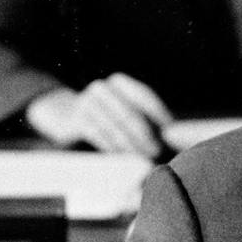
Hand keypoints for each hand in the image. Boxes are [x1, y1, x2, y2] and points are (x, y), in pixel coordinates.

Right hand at [24, 72, 174, 156]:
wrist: (66, 116)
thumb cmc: (106, 117)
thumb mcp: (123, 112)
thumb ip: (146, 120)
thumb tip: (175, 136)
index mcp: (120, 82)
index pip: (144, 97)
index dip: (159, 116)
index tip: (171, 134)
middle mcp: (103, 88)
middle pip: (129, 114)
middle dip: (145, 135)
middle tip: (156, 152)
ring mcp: (87, 102)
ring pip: (114, 127)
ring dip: (130, 145)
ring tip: (143, 159)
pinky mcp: (76, 119)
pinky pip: (98, 134)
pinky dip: (112, 147)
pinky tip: (122, 157)